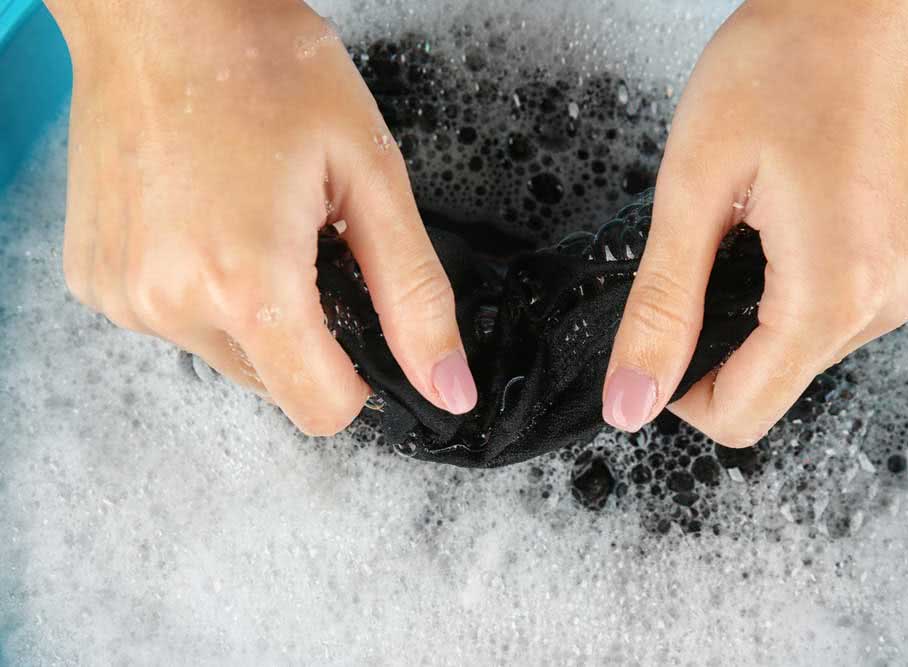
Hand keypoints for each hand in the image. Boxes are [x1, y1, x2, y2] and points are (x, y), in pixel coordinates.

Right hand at [49, 0, 476, 434]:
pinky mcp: (96, 281)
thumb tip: (448, 387)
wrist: (158, 11)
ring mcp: (124, 296)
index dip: (359, 379)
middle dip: (307, 330)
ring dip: (253, 310)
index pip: (322, 409)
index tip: (362, 323)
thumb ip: (414, 295)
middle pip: (277, 384)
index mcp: (247, 283)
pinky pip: (174, 321)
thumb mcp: (370, 177)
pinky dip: (202, 290)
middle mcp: (170, 303)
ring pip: (227, 355)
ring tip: (251, 221)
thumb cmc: (263, 67)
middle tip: (303, 240)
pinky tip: (205, 222)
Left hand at [603, 0, 907, 445]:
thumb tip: (630, 399)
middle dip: (708, 349)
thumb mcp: (693, 187)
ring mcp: (896, 285)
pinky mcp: (893, 263)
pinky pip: (820, 318)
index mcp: (833, 294)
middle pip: (766, 391)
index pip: (741, 414)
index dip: (674, 393)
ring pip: (790, 358)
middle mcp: (880, 304)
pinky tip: (766, 233)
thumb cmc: (784, 63)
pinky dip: (775, 296)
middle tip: (689, 262)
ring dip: (742, 318)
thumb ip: (660, 304)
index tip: (647, 336)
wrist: (859, 2)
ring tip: (735, 232)